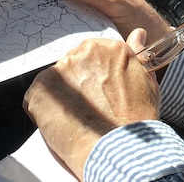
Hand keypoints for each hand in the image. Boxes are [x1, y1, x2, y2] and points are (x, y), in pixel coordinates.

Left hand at [23, 29, 159, 179]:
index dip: (95, 77)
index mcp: (110, 48)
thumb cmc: (137, 120)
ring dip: (62, 97)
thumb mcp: (147, 82)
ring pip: (57, 81)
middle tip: (88, 108)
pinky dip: (44, 111)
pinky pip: (37, 97)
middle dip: (78, 84)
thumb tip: (137, 34)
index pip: (94, 55)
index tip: (99, 92)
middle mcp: (85, 52)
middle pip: (74, 65)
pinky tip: (62, 124)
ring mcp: (61, 69)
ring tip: (77, 119)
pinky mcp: (42, 88)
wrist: (119, 148)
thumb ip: (138, 54)